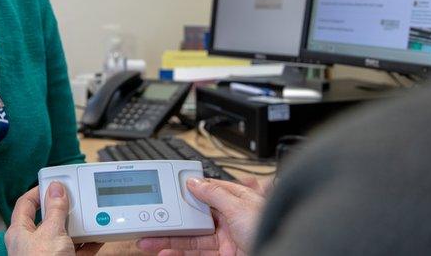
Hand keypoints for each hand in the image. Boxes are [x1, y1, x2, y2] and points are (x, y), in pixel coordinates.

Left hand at [6, 182, 102, 255]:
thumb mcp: (51, 232)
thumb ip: (56, 209)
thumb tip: (56, 188)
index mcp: (20, 232)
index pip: (26, 204)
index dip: (38, 191)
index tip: (54, 183)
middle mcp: (32, 243)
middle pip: (48, 218)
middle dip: (64, 209)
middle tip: (77, 198)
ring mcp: (48, 255)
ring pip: (64, 234)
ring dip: (79, 226)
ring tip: (91, 215)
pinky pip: (76, 250)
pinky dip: (87, 243)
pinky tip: (98, 236)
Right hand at [136, 178, 264, 255]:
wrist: (281, 253)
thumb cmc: (270, 228)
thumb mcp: (240, 206)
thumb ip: (215, 194)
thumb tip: (194, 181)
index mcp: (236, 200)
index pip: (207, 190)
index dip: (187, 191)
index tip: (167, 191)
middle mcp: (230, 218)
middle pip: (195, 216)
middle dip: (173, 219)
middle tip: (152, 220)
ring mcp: (226, 239)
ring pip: (192, 237)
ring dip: (170, 239)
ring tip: (149, 240)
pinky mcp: (223, 255)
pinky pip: (197, 253)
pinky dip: (179, 252)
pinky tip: (166, 252)